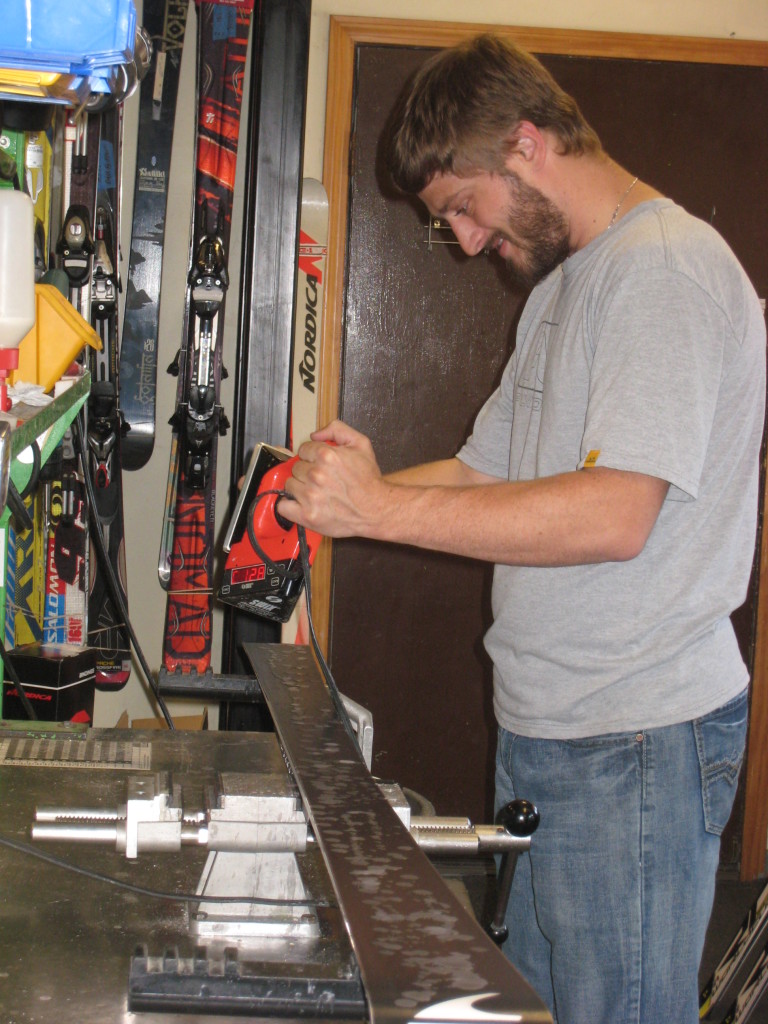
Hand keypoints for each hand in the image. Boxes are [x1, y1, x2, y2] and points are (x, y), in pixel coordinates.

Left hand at [277, 420, 388, 537]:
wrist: (377, 509)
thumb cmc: (369, 481)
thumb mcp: (361, 444)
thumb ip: (337, 430)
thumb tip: (315, 434)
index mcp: (326, 455)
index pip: (303, 450)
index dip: (312, 457)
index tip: (319, 464)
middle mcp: (316, 475)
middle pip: (296, 467)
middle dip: (307, 472)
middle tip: (321, 480)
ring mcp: (310, 496)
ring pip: (289, 484)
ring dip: (299, 487)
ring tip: (315, 492)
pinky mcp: (308, 515)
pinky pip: (283, 506)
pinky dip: (289, 505)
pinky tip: (301, 504)